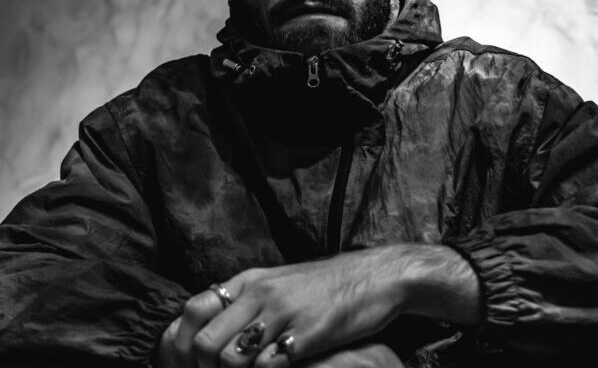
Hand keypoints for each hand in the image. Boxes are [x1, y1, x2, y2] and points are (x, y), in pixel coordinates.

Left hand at [157, 244, 478, 367]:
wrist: (373, 277)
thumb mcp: (280, 283)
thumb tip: (215, 323)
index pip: (194, 310)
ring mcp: (283, 313)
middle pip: (206, 342)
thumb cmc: (324, 287)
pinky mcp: (307, 334)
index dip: (186, 343)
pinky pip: (269, 366)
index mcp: (250, 280)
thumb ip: (248, 300)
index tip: (199, 363)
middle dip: (209, 367)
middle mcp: (261, 293)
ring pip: (232, 357)